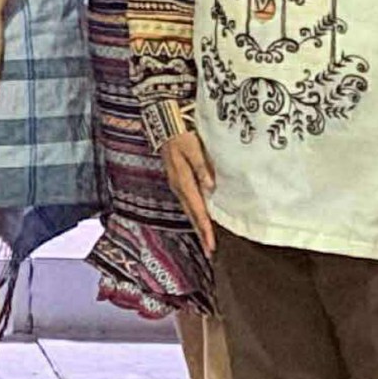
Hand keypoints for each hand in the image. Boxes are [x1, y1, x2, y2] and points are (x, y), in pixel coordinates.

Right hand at [160, 131, 217, 254]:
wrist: (165, 127)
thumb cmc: (182, 136)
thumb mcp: (193, 147)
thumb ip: (201, 166)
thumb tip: (211, 186)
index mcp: (183, 181)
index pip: (197, 209)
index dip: (205, 228)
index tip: (212, 244)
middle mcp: (179, 187)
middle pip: (192, 215)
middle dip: (201, 233)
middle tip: (210, 252)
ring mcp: (177, 185)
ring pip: (189, 211)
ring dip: (198, 226)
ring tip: (206, 241)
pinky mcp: (178, 182)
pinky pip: (188, 203)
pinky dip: (194, 215)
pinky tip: (199, 220)